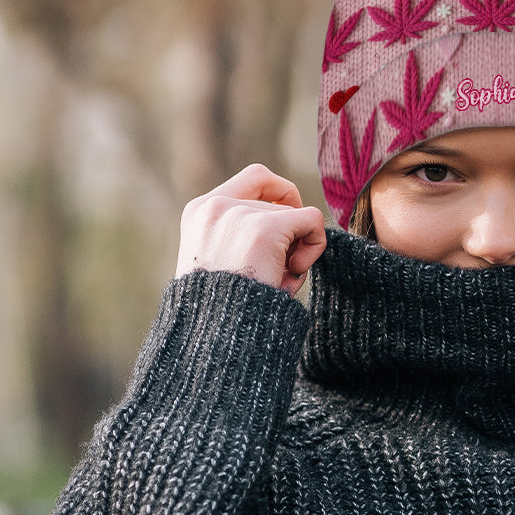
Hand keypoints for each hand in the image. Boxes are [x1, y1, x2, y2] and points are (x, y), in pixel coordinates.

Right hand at [176, 164, 327, 297]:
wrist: (215, 336)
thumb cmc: (224, 310)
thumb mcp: (222, 261)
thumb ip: (243, 234)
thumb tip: (298, 216)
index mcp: (199, 212)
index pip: (255, 178)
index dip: (281, 195)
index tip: (287, 224)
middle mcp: (215, 206)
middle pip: (279, 202)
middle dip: (287, 235)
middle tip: (277, 271)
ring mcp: (239, 215)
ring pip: (296, 215)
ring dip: (296, 249)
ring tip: (276, 280)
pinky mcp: (264, 229)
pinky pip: (312, 221)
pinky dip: (315, 245)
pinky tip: (293, 273)